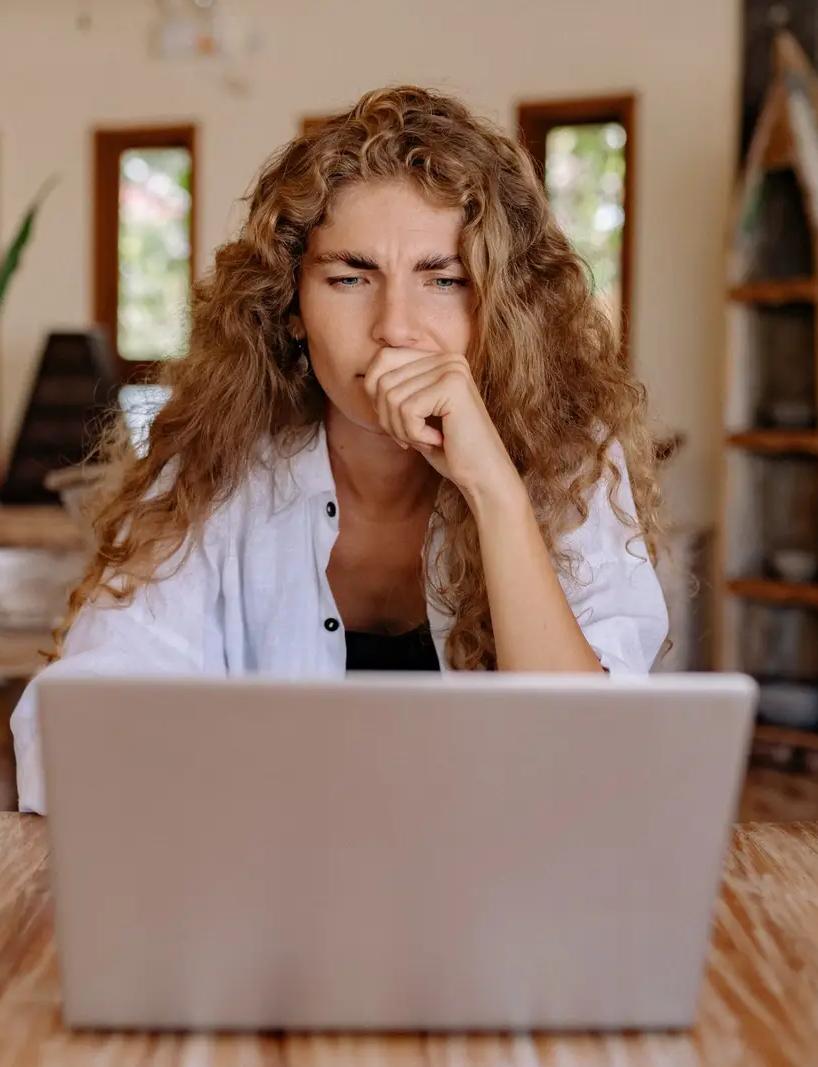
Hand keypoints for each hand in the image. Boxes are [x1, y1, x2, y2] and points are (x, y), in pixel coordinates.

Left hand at [362, 347, 520, 499]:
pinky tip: (437, 440)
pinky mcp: (453, 386)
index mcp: (438, 358)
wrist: (483, 475)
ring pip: (391, 396)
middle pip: (382, 380)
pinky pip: (407, 410)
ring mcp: (451, 369)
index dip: (377, 397)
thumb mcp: (414, 414)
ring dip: (401, 429)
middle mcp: (447, 357)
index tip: (398, 424)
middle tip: (410, 438)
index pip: (382, 360)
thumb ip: (394, 390)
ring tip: (425, 440)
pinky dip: (414, 434)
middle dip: (387, 418)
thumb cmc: (448, 449)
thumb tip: (365, 378)